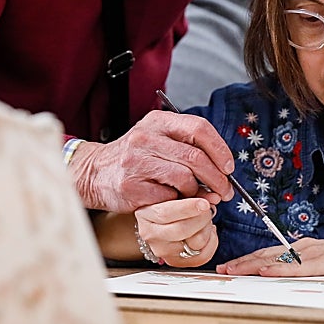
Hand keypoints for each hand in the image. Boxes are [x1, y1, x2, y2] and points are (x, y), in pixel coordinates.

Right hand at [70, 109, 233, 211]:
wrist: (94, 172)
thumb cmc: (135, 157)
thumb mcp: (157, 138)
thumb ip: (187, 145)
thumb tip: (224, 168)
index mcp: (157, 121)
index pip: (199, 128)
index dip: (220, 149)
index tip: (229, 167)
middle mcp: (145, 137)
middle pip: (196, 157)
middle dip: (217, 179)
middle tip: (224, 191)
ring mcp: (135, 162)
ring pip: (185, 178)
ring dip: (197, 192)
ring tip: (197, 196)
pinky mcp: (131, 186)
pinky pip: (168, 197)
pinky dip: (177, 202)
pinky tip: (174, 200)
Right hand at [135, 198, 219, 267]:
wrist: (159, 221)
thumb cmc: (168, 203)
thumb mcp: (175, 193)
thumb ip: (194, 193)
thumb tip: (214, 198)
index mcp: (146, 214)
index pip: (166, 213)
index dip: (188, 208)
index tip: (204, 203)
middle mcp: (151, 235)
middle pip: (182, 230)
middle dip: (202, 218)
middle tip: (207, 209)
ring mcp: (163, 251)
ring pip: (195, 243)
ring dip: (207, 229)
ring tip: (205, 220)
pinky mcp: (176, 262)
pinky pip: (202, 256)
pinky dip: (211, 242)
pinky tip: (206, 232)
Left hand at [216, 236, 323, 277]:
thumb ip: (306, 270)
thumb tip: (285, 278)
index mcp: (303, 249)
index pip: (269, 254)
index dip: (247, 260)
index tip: (229, 266)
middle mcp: (304, 248)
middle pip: (266, 255)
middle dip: (242, 263)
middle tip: (221, 269)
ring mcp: (314, 254)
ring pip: (276, 259)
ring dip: (252, 265)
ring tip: (233, 270)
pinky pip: (298, 268)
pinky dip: (279, 269)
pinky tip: (265, 271)